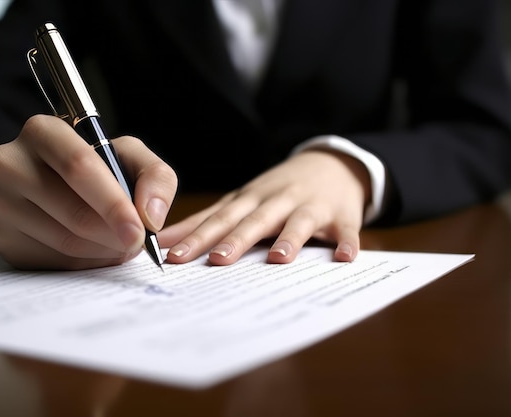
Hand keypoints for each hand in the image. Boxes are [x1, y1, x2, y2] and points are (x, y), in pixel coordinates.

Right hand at [0, 115, 176, 269]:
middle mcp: (9, 162)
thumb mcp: (128, 156)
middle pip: (74, 212)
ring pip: (65, 241)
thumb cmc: (95, 165)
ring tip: (119, 242)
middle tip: (136, 242)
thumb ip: (155, 176)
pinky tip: (93, 249)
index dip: (113, 204)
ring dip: (104, 250)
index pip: (78, 167)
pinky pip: (53, 260)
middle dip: (115, 234)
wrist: (47, 181)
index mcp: (42, 131)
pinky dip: (84, 261)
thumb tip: (152, 217)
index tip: (140, 231)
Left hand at [159, 150, 370, 264]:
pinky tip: (344, 258)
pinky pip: (345, 231)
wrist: (330, 164)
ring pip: (298, 222)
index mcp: (249, 200)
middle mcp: (277, 201)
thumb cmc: (276, 191)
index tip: (175, 257)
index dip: (197, 237)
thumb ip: (207, 221)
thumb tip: (163, 243)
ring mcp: (310, 207)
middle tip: (217, 260)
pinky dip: (347, 243)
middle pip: (254, 221)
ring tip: (278, 259)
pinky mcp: (340, 217)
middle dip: (236, 239)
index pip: (219, 219)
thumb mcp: (241, 200)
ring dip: (289, 239)